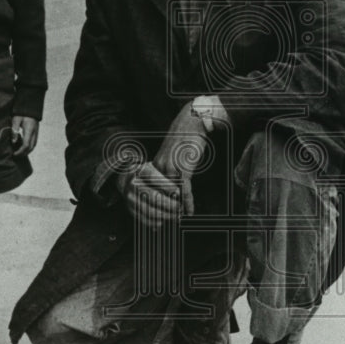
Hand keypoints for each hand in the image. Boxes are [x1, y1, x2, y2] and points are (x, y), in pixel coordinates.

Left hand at [11, 115, 38, 155]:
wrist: (30, 107)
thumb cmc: (22, 113)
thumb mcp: (16, 120)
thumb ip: (14, 131)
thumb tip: (14, 142)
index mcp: (29, 130)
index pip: (26, 145)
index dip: (20, 151)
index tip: (14, 154)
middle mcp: (34, 133)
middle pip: (31, 148)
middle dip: (24, 153)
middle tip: (16, 155)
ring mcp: (36, 133)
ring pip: (33, 146)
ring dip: (27, 151)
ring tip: (19, 152)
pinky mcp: (36, 132)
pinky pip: (34, 142)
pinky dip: (29, 147)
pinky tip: (23, 146)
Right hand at [116, 161, 183, 227]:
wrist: (123, 178)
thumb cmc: (143, 173)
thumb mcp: (152, 168)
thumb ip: (163, 178)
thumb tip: (177, 192)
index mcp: (140, 171)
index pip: (154, 178)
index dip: (167, 186)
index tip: (178, 192)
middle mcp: (133, 185)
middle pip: (153, 197)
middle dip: (169, 204)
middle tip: (179, 207)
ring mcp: (131, 198)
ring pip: (149, 210)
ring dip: (164, 215)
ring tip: (174, 216)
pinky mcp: (129, 208)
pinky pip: (143, 218)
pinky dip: (154, 222)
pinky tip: (163, 220)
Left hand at [151, 101, 208, 215]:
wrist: (193, 122)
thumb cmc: (185, 137)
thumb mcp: (173, 154)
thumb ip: (171, 168)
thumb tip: (173, 183)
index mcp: (155, 165)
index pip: (152, 190)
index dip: (155, 204)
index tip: (158, 215)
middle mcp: (160, 168)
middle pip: (160, 195)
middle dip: (165, 210)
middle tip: (170, 221)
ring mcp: (170, 169)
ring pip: (171, 196)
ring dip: (177, 209)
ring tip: (180, 218)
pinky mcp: (183, 169)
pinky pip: (184, 191)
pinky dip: (187, 203)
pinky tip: (189, 211)